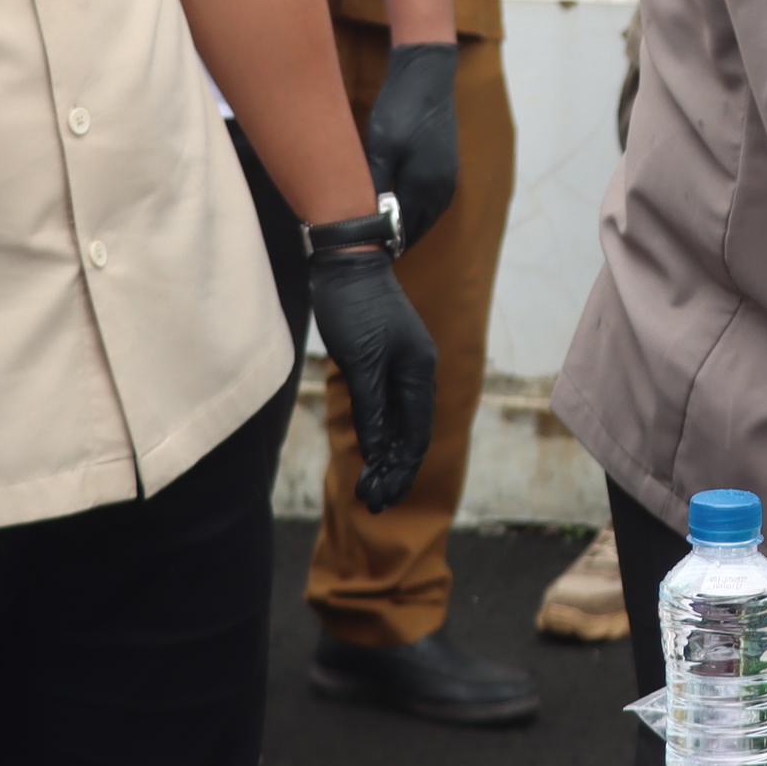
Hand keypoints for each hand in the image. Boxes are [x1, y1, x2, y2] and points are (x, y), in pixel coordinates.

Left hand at [310, 249, 438, 509]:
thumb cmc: (354, 307)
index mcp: (420, 373)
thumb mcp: (361, 361)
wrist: (346, 261)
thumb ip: (372, 407)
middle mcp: (416, 372)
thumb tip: (378, 451)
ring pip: (399, 421)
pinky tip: (370, 451)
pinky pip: (387, 406)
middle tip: (372, 504)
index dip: (400, 469)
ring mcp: (400, 365)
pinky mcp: (382, 359)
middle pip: (411, 433)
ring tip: (369, 487)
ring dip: (386, 455)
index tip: (380, 498)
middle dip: (394, 470)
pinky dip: (380, 432)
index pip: (416, 434)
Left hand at [361, 40, 460, 247]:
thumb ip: (375, 184)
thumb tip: (363, 216)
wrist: (427, 79)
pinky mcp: (445, 169)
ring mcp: (446, 180)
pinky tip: (392, 208)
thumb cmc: (401, 110)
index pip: (402, 231)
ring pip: (423, 217)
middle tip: (362, 245)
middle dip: (392, 239)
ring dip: (402, 226)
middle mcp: (441, 190)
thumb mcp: (381, 147)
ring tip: (374, 232)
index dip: (381, 242)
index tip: (357, 249)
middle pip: (415, 228)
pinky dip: (411, 211)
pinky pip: (428, 203)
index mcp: (425, 188)